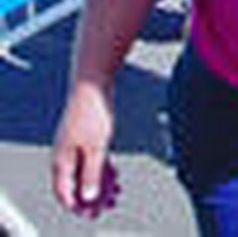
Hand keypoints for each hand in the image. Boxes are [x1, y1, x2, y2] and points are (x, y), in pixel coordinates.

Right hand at [52, 83, 120, 218]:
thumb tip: (88, 195)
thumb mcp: (96, 148)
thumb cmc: (92, 111)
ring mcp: (74, 144)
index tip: (91, 213)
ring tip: (115, 192)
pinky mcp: (84, 136)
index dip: (77, 205)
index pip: (64, 191)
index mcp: (62, 159)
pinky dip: (102, 168)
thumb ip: (92, 173)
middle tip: (106, 206)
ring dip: (99, 183)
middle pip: (75, 182)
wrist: (93, 84)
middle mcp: (64, 153)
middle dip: (91, 196)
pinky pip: (90, 159)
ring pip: (85, 170)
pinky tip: (114, 174)